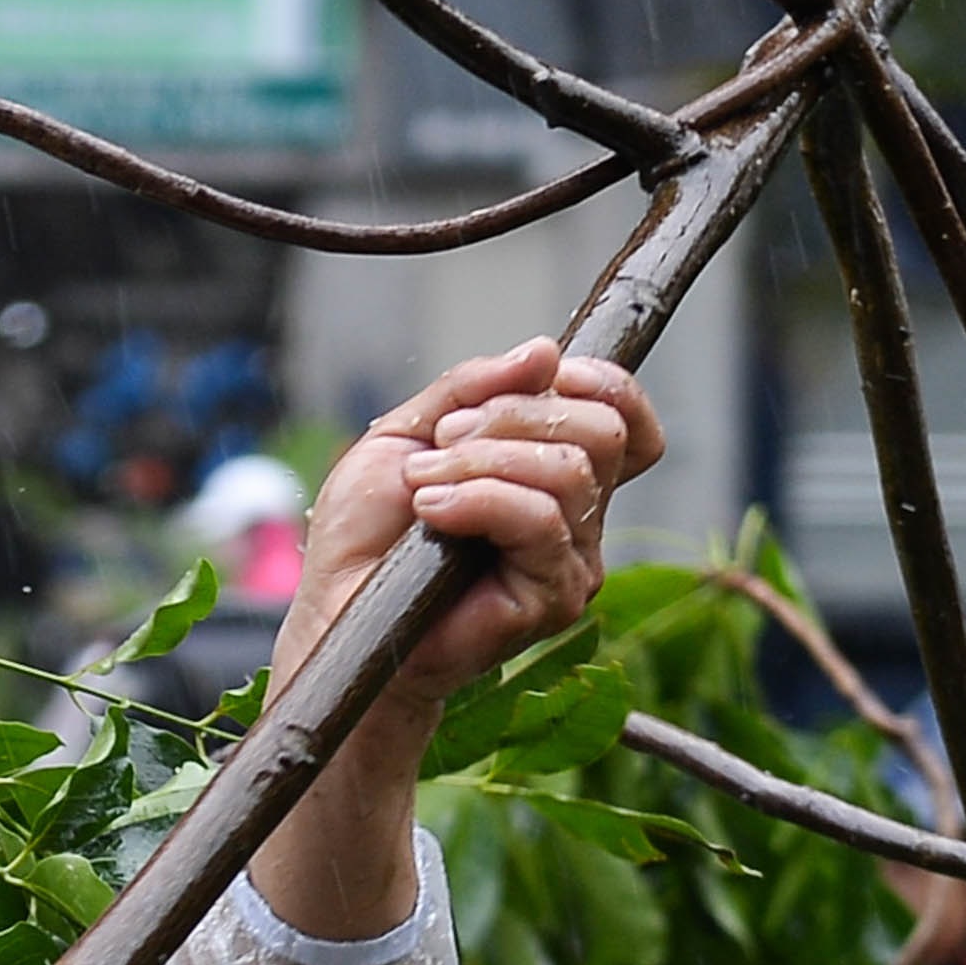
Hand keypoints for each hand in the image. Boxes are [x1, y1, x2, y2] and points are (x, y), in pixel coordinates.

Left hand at [244, 344, 665, 945]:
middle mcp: (578, 516)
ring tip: (421, 489)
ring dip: (479, 463)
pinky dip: (477, 499)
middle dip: (511, 417)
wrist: (339, 612)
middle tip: (442, 445)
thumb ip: (472, 388)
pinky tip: (432, 514)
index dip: (607, 385)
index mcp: (553, 471)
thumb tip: (544, 352)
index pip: (626, 419)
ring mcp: (572, 560)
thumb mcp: (408, 432)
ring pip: (566, 472)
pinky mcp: (554, 597)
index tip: (552, 374)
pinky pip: (539, 520)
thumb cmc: (368, 534)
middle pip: (601, 432)